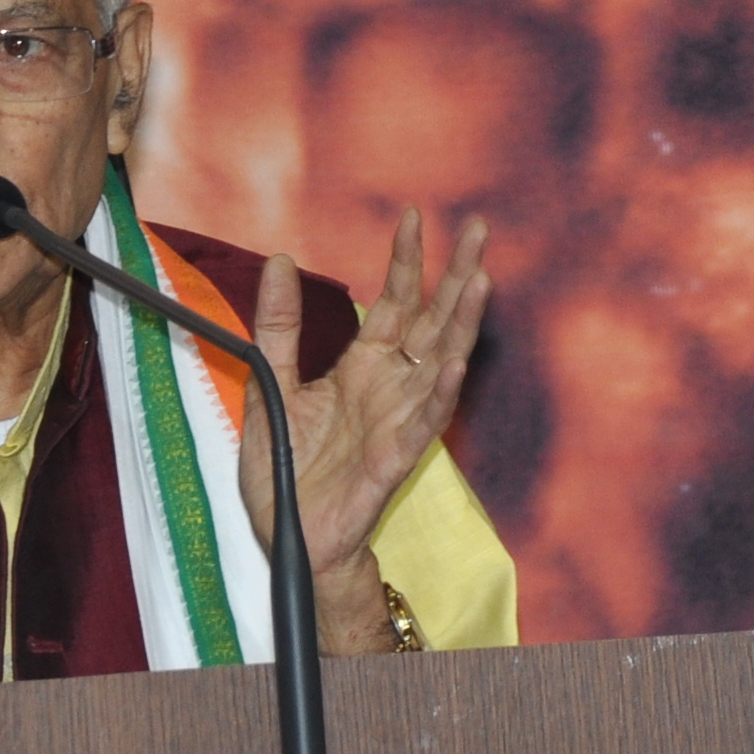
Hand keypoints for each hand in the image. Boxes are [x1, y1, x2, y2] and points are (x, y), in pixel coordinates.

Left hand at [242, 209, 488, 650]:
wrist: (291, 537)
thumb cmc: (287, 469)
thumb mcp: (271, 384)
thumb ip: (278, 326)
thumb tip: (279, 260)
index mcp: (363, 367)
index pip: (395, 302)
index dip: (406, 262)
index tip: (416, 216)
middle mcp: (391, 387)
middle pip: (434, 321)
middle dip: (457, 276)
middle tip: (481, 229)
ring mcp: (398, 421)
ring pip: (441, 363)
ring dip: (462, 323)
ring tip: (480, 281)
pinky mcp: (394, 459)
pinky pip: (424, 422)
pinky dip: (441, 391)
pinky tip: (456, 361)